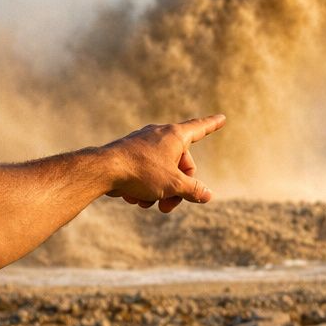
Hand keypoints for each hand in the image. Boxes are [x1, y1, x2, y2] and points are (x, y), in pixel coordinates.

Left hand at [102, 114, 224, 212]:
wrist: (103, 170)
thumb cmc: (142, 172)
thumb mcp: (174, 184)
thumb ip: (193, 190)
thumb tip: (208, 195)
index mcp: (175, 136)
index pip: (200, 128)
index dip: (213, 125)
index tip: (222, 117)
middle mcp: (160, 135)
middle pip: (180, 164)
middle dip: (177, 189)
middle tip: (168, 207)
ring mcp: (143, 144)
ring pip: (161, 171)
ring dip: (158, 192)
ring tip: (146, 204)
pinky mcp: (129, 154)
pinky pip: (145, 172)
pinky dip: (143, 187)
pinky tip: (133, 197)